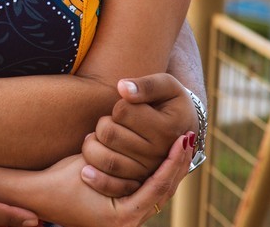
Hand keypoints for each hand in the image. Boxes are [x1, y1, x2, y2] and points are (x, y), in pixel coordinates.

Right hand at [38, 131, 194, 225]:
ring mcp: (127, 221)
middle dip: (178, 164)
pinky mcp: (122, 212)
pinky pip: (147, 192)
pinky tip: (164, 157)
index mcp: (124, 218)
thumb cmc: (60, 179)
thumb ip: (120, 161)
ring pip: (158, 192)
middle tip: (189, 138)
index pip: (158, 186)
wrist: (38, 196)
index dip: (172, 161)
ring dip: (170, 168)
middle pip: (164, 191)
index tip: (183, 139)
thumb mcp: (89, 165)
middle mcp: (130, 224)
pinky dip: (156, 173)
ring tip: (183, 145)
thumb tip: (152, 145)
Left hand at [80, 74, 196, 195]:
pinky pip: (109, 183)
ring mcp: (148, 172)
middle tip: (110, 121)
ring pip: (105, 157)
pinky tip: (89, 161)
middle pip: (110, 133)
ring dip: (94, 144)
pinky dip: (94, 173)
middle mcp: (159, 154)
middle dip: (103, 123)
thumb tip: (122, 88)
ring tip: (100, 136)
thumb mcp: (167, 85)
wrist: (180, 129)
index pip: (122, 110)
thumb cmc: (169, 101)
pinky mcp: (137, 184)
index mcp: (166, 129)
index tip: (126, 106)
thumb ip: (146, 85)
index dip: (119, 105)